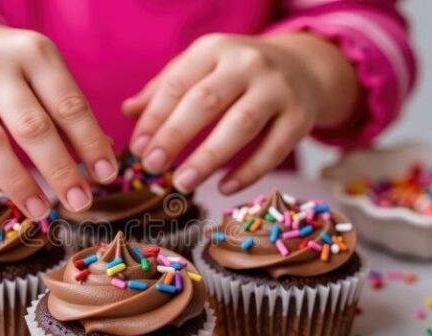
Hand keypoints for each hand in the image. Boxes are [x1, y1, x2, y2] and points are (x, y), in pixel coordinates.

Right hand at [0, 15, 116, 218]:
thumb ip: (69, 114)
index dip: (90, 144)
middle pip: (31, 126)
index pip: (69, 105)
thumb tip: (102, 163)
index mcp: (33, 52)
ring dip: (18, 183)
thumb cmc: (12, 73)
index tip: (107, 177)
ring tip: (41, 210)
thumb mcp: (45, 77)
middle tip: (80, 202)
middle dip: (59, 171)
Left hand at [123, 32, 357, 193]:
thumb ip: (165, 89)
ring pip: (241, 125)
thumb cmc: (237, 74)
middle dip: (175, 136)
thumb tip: (127, 112)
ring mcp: (278, 89)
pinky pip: (274, 149)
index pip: (178, 84)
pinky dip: (248, 172)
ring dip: (209, 157)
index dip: (155, 118)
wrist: (303, 66)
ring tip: (182, 183)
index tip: (138, 148)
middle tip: (152, 166)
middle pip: (206, 102)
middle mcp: (247, 64)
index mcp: (214, 50)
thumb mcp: (201, 69)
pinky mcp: (301, 116)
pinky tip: (223, 188)